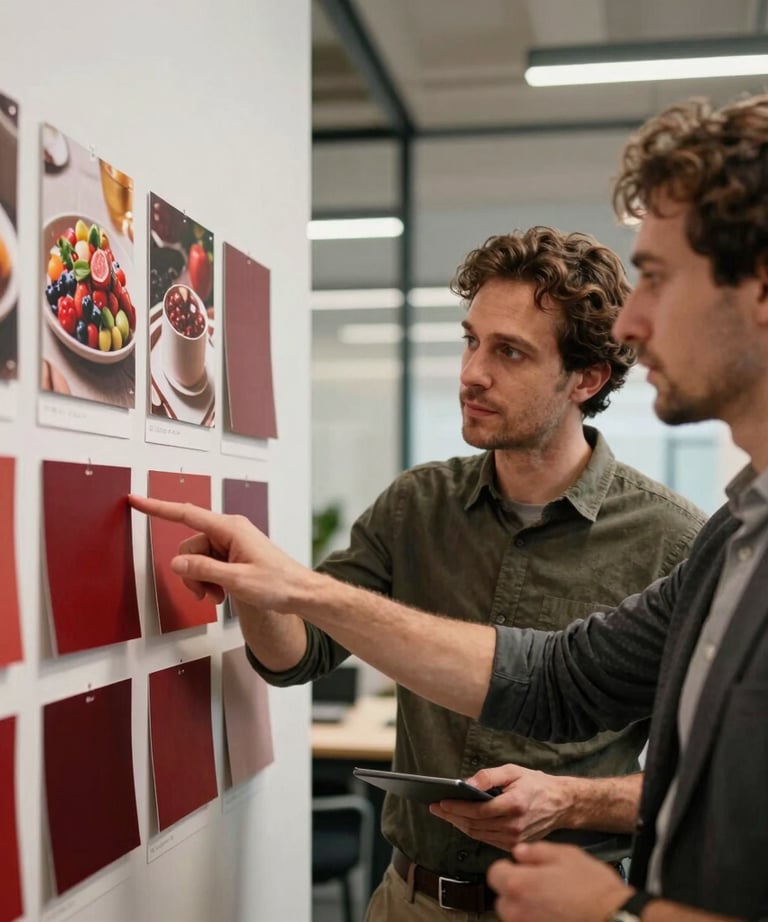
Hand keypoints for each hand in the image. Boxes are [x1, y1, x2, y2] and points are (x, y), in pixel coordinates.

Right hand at [128, 495, 314, 610]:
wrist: (300, 592)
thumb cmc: (278, 583)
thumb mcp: (237, 580)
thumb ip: (204, 570)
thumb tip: (177, 563)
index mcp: (230, 528)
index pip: (186, 515)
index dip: (158, 508)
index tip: (137, 499)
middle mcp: (230, 530)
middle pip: (190, 546)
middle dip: (192, 573)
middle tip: (207, 595)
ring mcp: (232, 542)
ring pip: (198, 558)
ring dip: (202, 580)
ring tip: (219, 596)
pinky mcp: (234, 553)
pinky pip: (209, 563)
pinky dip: (211, 580)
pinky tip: (223, 592)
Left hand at [430, 763, 572, 848]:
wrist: (561, 804)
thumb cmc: (536, 784)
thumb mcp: (513, 770)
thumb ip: (489, 776)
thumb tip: (466, 783)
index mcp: (514, 805)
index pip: (478, 810)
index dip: (456, 807)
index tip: (440, 802)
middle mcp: (514, 826)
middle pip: (474, 825)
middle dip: (451, 816)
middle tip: (435, 808)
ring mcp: (515, 839)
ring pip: (478, 834)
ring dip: (459, 824)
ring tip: (445, 814)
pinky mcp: (514, 846)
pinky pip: (487, 839)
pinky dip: (473, 830)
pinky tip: (463, 821)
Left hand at [487, 842, 627, 921]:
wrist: (616, 920)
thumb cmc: (595, 890)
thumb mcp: (566, 855)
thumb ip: (536, 851)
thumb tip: (520, 853)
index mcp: (520, 884)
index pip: (494, 873)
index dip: (508, 867)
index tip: (521, 867)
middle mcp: (518, 911)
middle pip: (503, 898)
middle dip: (516, 889)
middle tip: (540, 884)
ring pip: (515, 916)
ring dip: (526, 908)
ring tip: (552, 902)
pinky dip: (537, 920)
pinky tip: (556, 915)